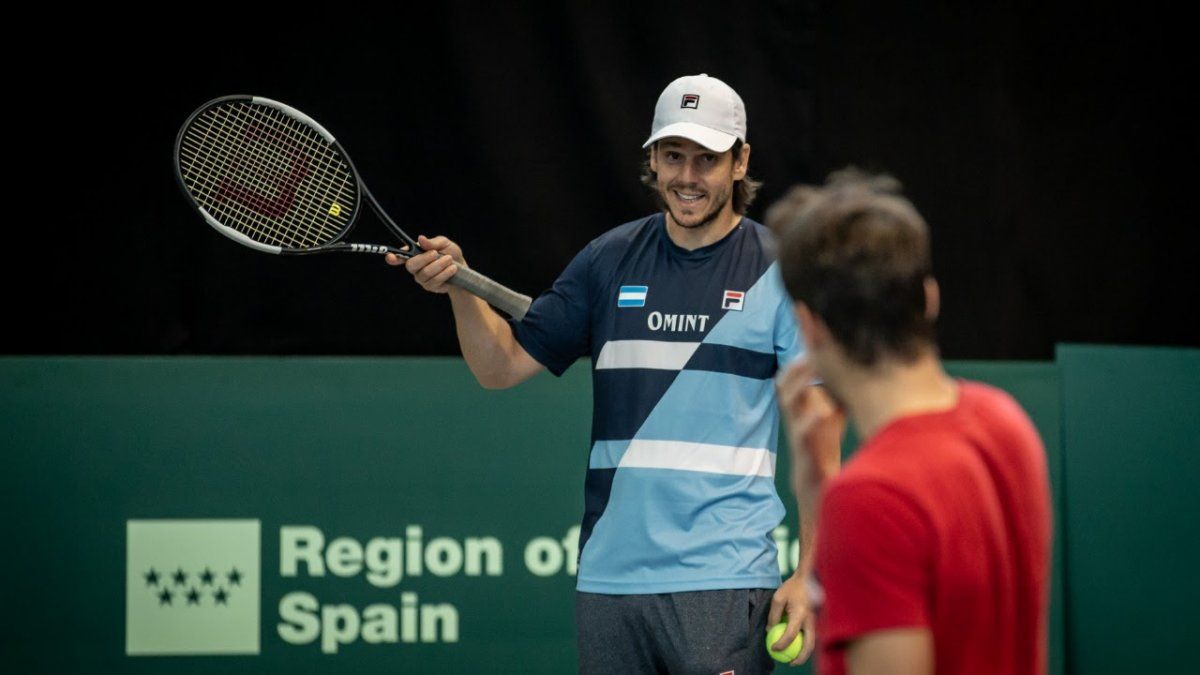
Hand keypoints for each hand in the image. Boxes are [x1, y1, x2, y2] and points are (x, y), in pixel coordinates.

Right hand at [386, 235, 466, 293]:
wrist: (463, 269)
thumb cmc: (450, 253)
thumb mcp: (444, 243)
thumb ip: (432, 242)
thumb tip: (421, 239)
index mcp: (414, 254)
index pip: (399, 256)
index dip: (393, 258)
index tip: (389, 257)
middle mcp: (415, 267)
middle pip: (411, 265)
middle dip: (424, 258)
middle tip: (436, 253)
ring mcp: (421, 278)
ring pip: (425, 273)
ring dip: (439, 265)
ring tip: (450, 259)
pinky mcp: (430, 287)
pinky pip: (435, 281)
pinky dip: (445, 273)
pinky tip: (452, 269)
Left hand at [767, 573, 817, 665]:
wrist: (809, 578)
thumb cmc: (792, 587)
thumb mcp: (778, 599)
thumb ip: (773, 616)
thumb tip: (769, 631)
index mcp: (800, 614)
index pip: (790, 635)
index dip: (781, 644)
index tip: (773, 648)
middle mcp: (810, 620)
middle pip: (808, 645)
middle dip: (800, 658)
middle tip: (790, 663)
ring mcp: (815, 621)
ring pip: (812, 643)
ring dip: (804, 653)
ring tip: (793, 659)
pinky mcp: (815, 621)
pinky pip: (811, 636)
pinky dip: (805, 644)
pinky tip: (796, 646)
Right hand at [777, 358, 844, 495]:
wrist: (816, 478)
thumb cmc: (824, 439)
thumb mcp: (832, 408)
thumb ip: (838, 387)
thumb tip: (856, 361)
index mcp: (800, 402)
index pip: (793, 373)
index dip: (799, 354)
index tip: (807, 329)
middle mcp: (795, 413)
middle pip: (784, 384)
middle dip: (795, 366)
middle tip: (808, 350)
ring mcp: (797, 429)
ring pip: (788, 403)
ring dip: (799, 384)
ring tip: (812, 369)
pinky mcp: (804, 448)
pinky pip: (802, 432)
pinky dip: (812, 420)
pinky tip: (824, 411)